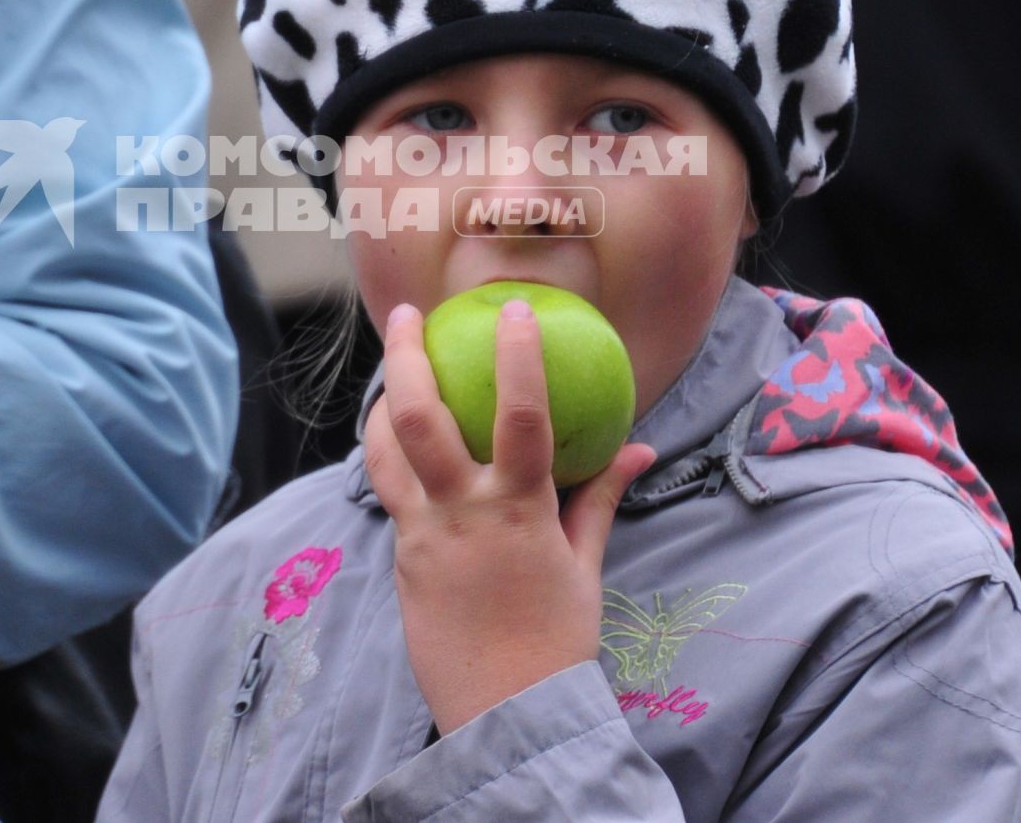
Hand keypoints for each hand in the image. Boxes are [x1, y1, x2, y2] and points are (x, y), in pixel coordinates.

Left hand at [364, 300, 654, 733]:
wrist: (505, 713)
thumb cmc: (556, 639)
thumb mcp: (586, 564)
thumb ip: (599, 496)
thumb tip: (638, 445)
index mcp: (518, 510)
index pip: (521, 415)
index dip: (517, 355)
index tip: (513, 307)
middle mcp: (461, 514)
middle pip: (420, 417)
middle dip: (407, 356)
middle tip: (407, 313)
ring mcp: (422, 536)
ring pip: (384, 453)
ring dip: (382, 402)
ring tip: (392, 371)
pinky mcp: (400, 559)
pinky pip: (389, 494)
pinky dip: (390, 458)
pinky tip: (398, 442)